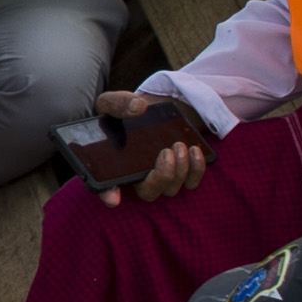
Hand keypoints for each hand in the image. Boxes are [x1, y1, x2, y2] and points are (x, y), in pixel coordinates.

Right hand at [64, 89, 212, 203]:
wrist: (148, 114)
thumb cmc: (124, 113)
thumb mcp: (113, 104)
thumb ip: (118, 103)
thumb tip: (138, 107)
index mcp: (113, 167)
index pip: (105, 188)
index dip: (108, 194)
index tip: (114, 197)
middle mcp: (137, 178)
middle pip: (148, 193)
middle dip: (161, 177)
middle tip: (166, 152)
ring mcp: (161, 178)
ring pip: (171, 189)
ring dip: (179, 170)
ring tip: (179, 145)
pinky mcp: (181, 174)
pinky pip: (191, 182)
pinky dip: (196, 169)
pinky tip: (195, 151)